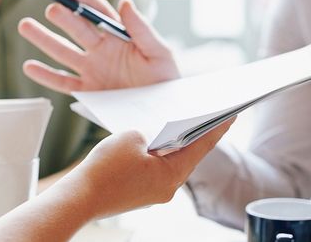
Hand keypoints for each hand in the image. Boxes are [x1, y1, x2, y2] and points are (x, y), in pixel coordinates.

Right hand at [0, 119, 235, 241]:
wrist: (78, 197)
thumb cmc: (105, 168)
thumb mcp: (132, 136)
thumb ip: (152, 131)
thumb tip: (158, 134)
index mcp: (172, 174)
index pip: (202, 146)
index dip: (217, 127)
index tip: (231, 114)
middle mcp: (168, 187)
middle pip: (189, 155)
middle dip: (198, 134)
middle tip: (212, 115)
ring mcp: (154, 192)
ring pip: (172, 162)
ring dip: (178, 143)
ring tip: (186, 124)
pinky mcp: (141, 192)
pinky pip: (156, 168)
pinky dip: (160, 153)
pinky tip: (157, 140)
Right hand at [19, 0, 179, 93]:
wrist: (164, 110)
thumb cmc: (165, 79)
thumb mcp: (159, 52)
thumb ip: (142, 30)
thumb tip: (125, 2)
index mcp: (119, 36)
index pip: (99, 13)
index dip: (85, 0)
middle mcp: (102, 49)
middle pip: (77, 29)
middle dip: (64, 17)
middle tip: (52, 8)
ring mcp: (93, 69)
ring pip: (64, 52)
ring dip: (44, 39)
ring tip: (25, 25)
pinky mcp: (88, 91)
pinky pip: (63, 82)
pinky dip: (46, 76)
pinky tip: (29, 66)